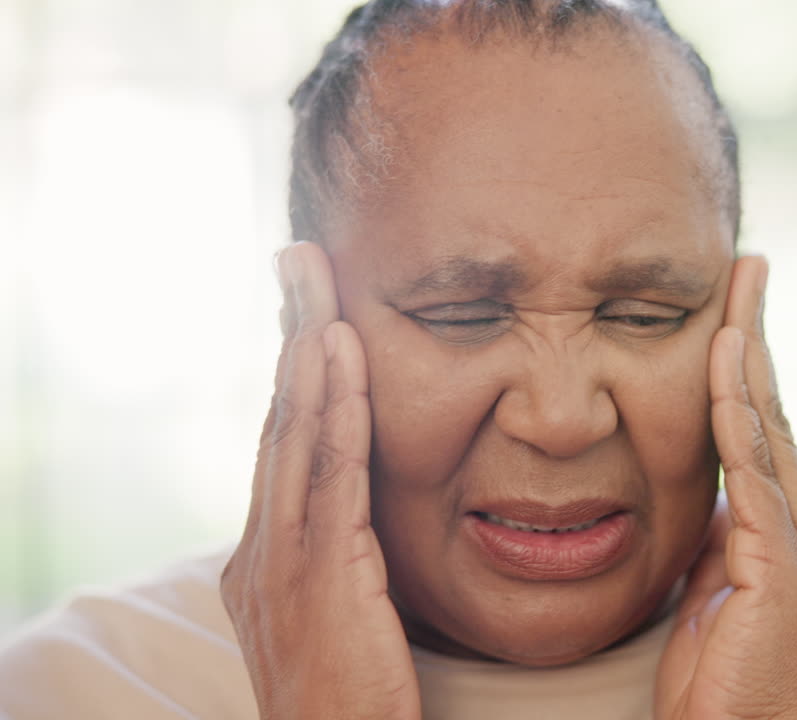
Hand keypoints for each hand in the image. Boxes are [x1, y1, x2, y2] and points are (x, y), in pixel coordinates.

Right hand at [220, 243, 419, 719]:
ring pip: (295, 433)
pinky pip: (329, 474)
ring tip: (316, 281)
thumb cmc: (349, 702)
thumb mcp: (336, 617)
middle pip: (279, 419)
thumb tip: (357, 512)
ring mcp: (283, 561)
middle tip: (300, 260)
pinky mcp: (319, 575)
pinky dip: (333, 407)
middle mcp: (262, 549)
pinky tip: (340, 355)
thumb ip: (340, 558)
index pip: (283, 444)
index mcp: (265, 556)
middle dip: (291, 335)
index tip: (309, 309)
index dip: (296, 372)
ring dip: (308, 350)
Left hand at [655, 256, 796, 719]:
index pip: (767, 436)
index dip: (749, 373)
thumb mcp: (713, 601)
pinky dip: (740, 415)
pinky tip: (727, 363)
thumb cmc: (727, 692)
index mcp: (794, 541)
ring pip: (772, 433)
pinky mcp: (786, 574)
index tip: (732, 315)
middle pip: (778, 416)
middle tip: (747, 270)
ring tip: (739, 292)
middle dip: (760, 340)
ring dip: (751, 357)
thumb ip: (719, 546)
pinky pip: (757, 478)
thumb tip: (709, 502)